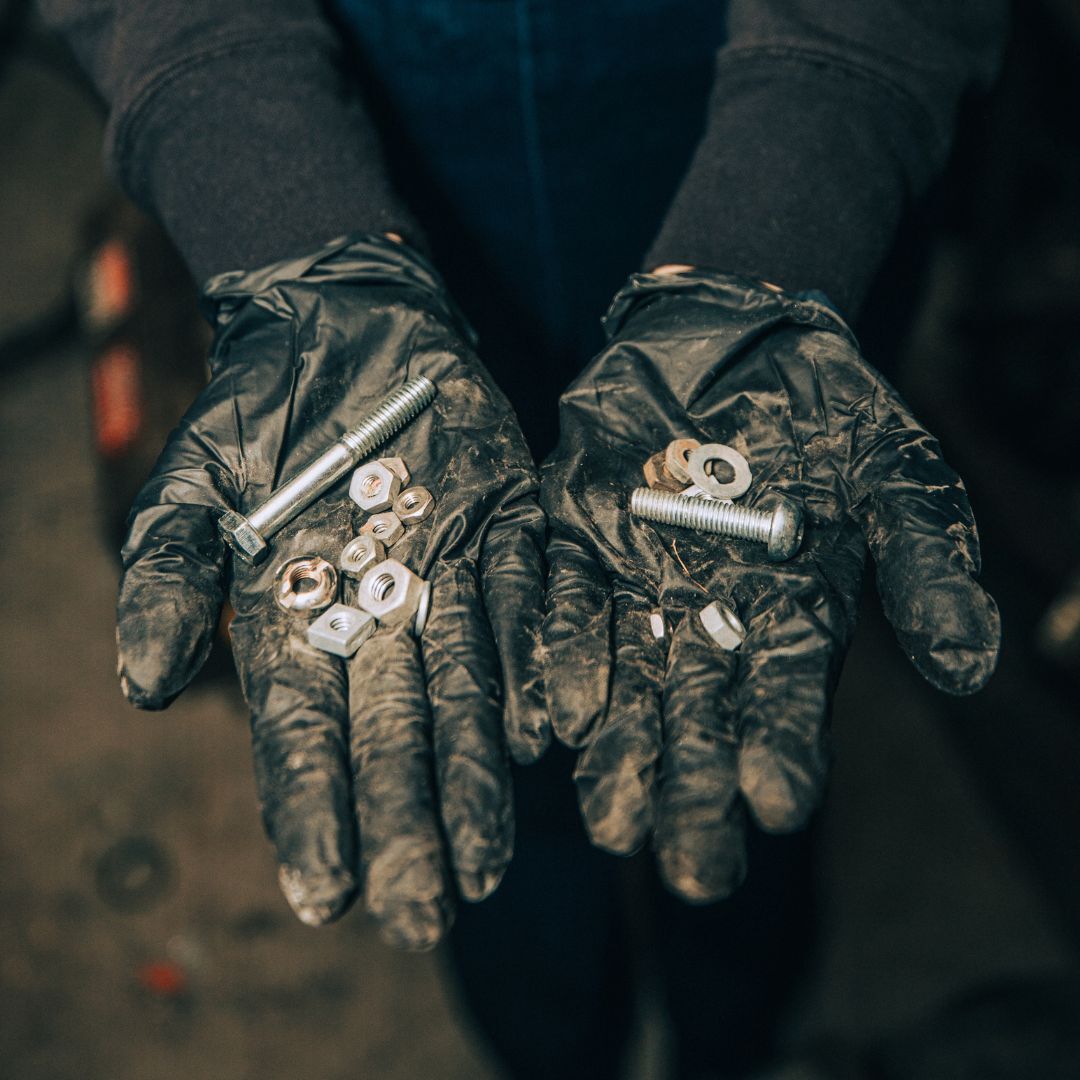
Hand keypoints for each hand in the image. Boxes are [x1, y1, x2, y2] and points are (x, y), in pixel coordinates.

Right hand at [116, 235, 546, 946]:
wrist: (344, 328)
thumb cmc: (256, 408)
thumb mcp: (191, 487)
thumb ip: (167, 580)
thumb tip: (145, 690)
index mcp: (300, 626)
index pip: (303, 737)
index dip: (312, 812)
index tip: (324, 893)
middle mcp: (381, 624)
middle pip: (394, 737)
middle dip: (407, 822)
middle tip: (426, 912)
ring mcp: (450, 584)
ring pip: (468, 693)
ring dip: (477, 776)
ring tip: (486, 860)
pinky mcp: (511, 536)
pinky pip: (527, 606)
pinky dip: (536, 663)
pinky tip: (542, 730)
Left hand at [540, 270, 999, 901]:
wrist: (737, 338)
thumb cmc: (830, 412)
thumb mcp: (897, 476)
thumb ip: (927, 564)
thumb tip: (968, 667)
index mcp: (787, 618)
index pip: (787, 700)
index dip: (784, 750)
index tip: (777, 808)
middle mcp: (708, 620)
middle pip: (697, 716)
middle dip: (692, 786)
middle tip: (684, 869)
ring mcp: (635, 584)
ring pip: (622, 680)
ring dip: (615, 749)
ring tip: (609, 820)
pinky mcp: (574, 539)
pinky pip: (557, 603)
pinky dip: (553, 655)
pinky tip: (547, 720)